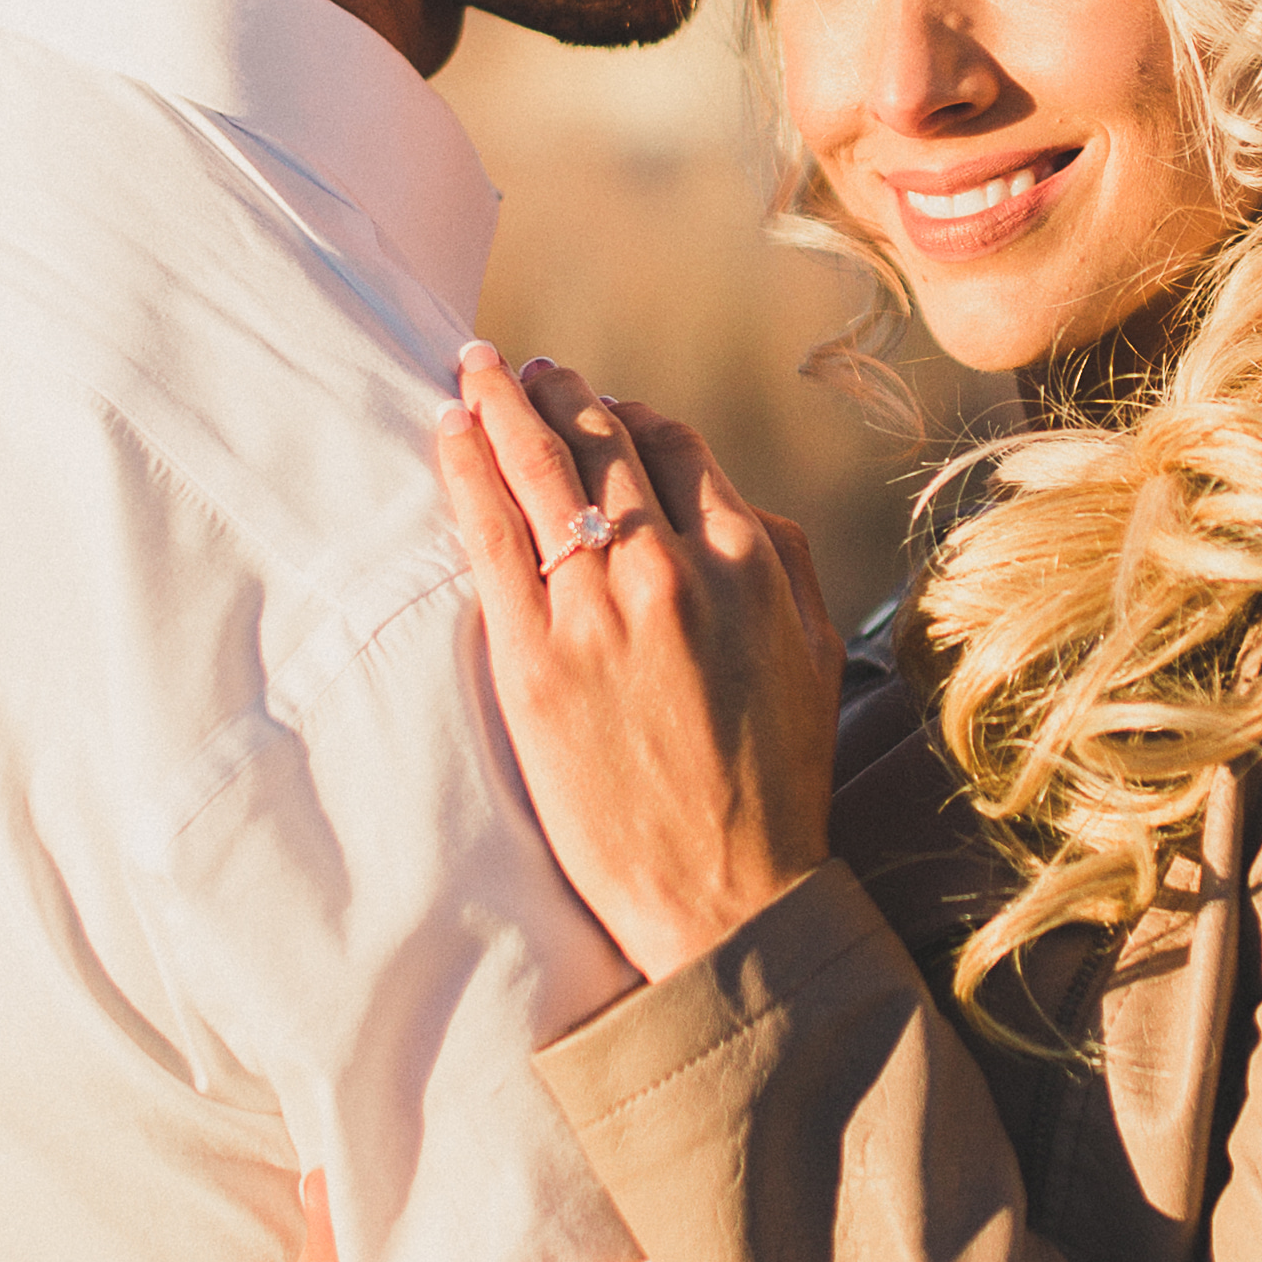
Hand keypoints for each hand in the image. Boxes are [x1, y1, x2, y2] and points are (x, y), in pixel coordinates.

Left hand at [438, 348, 845, 981]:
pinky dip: (467, 470)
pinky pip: (489, 535)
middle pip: (603, 443)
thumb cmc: (775, 784)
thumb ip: (783, 560)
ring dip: (502, 407)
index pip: (677, 447)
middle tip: (524, 369)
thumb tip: (736, 500)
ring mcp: (598, 610)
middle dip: (559, 391)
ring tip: (476, 373)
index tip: (604, 406)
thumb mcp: (812, 655)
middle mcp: (672, 569)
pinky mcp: (533, 658)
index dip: (635, 416)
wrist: (724, 893)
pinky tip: (449, 434)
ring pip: (541, 472)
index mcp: (748, 562)